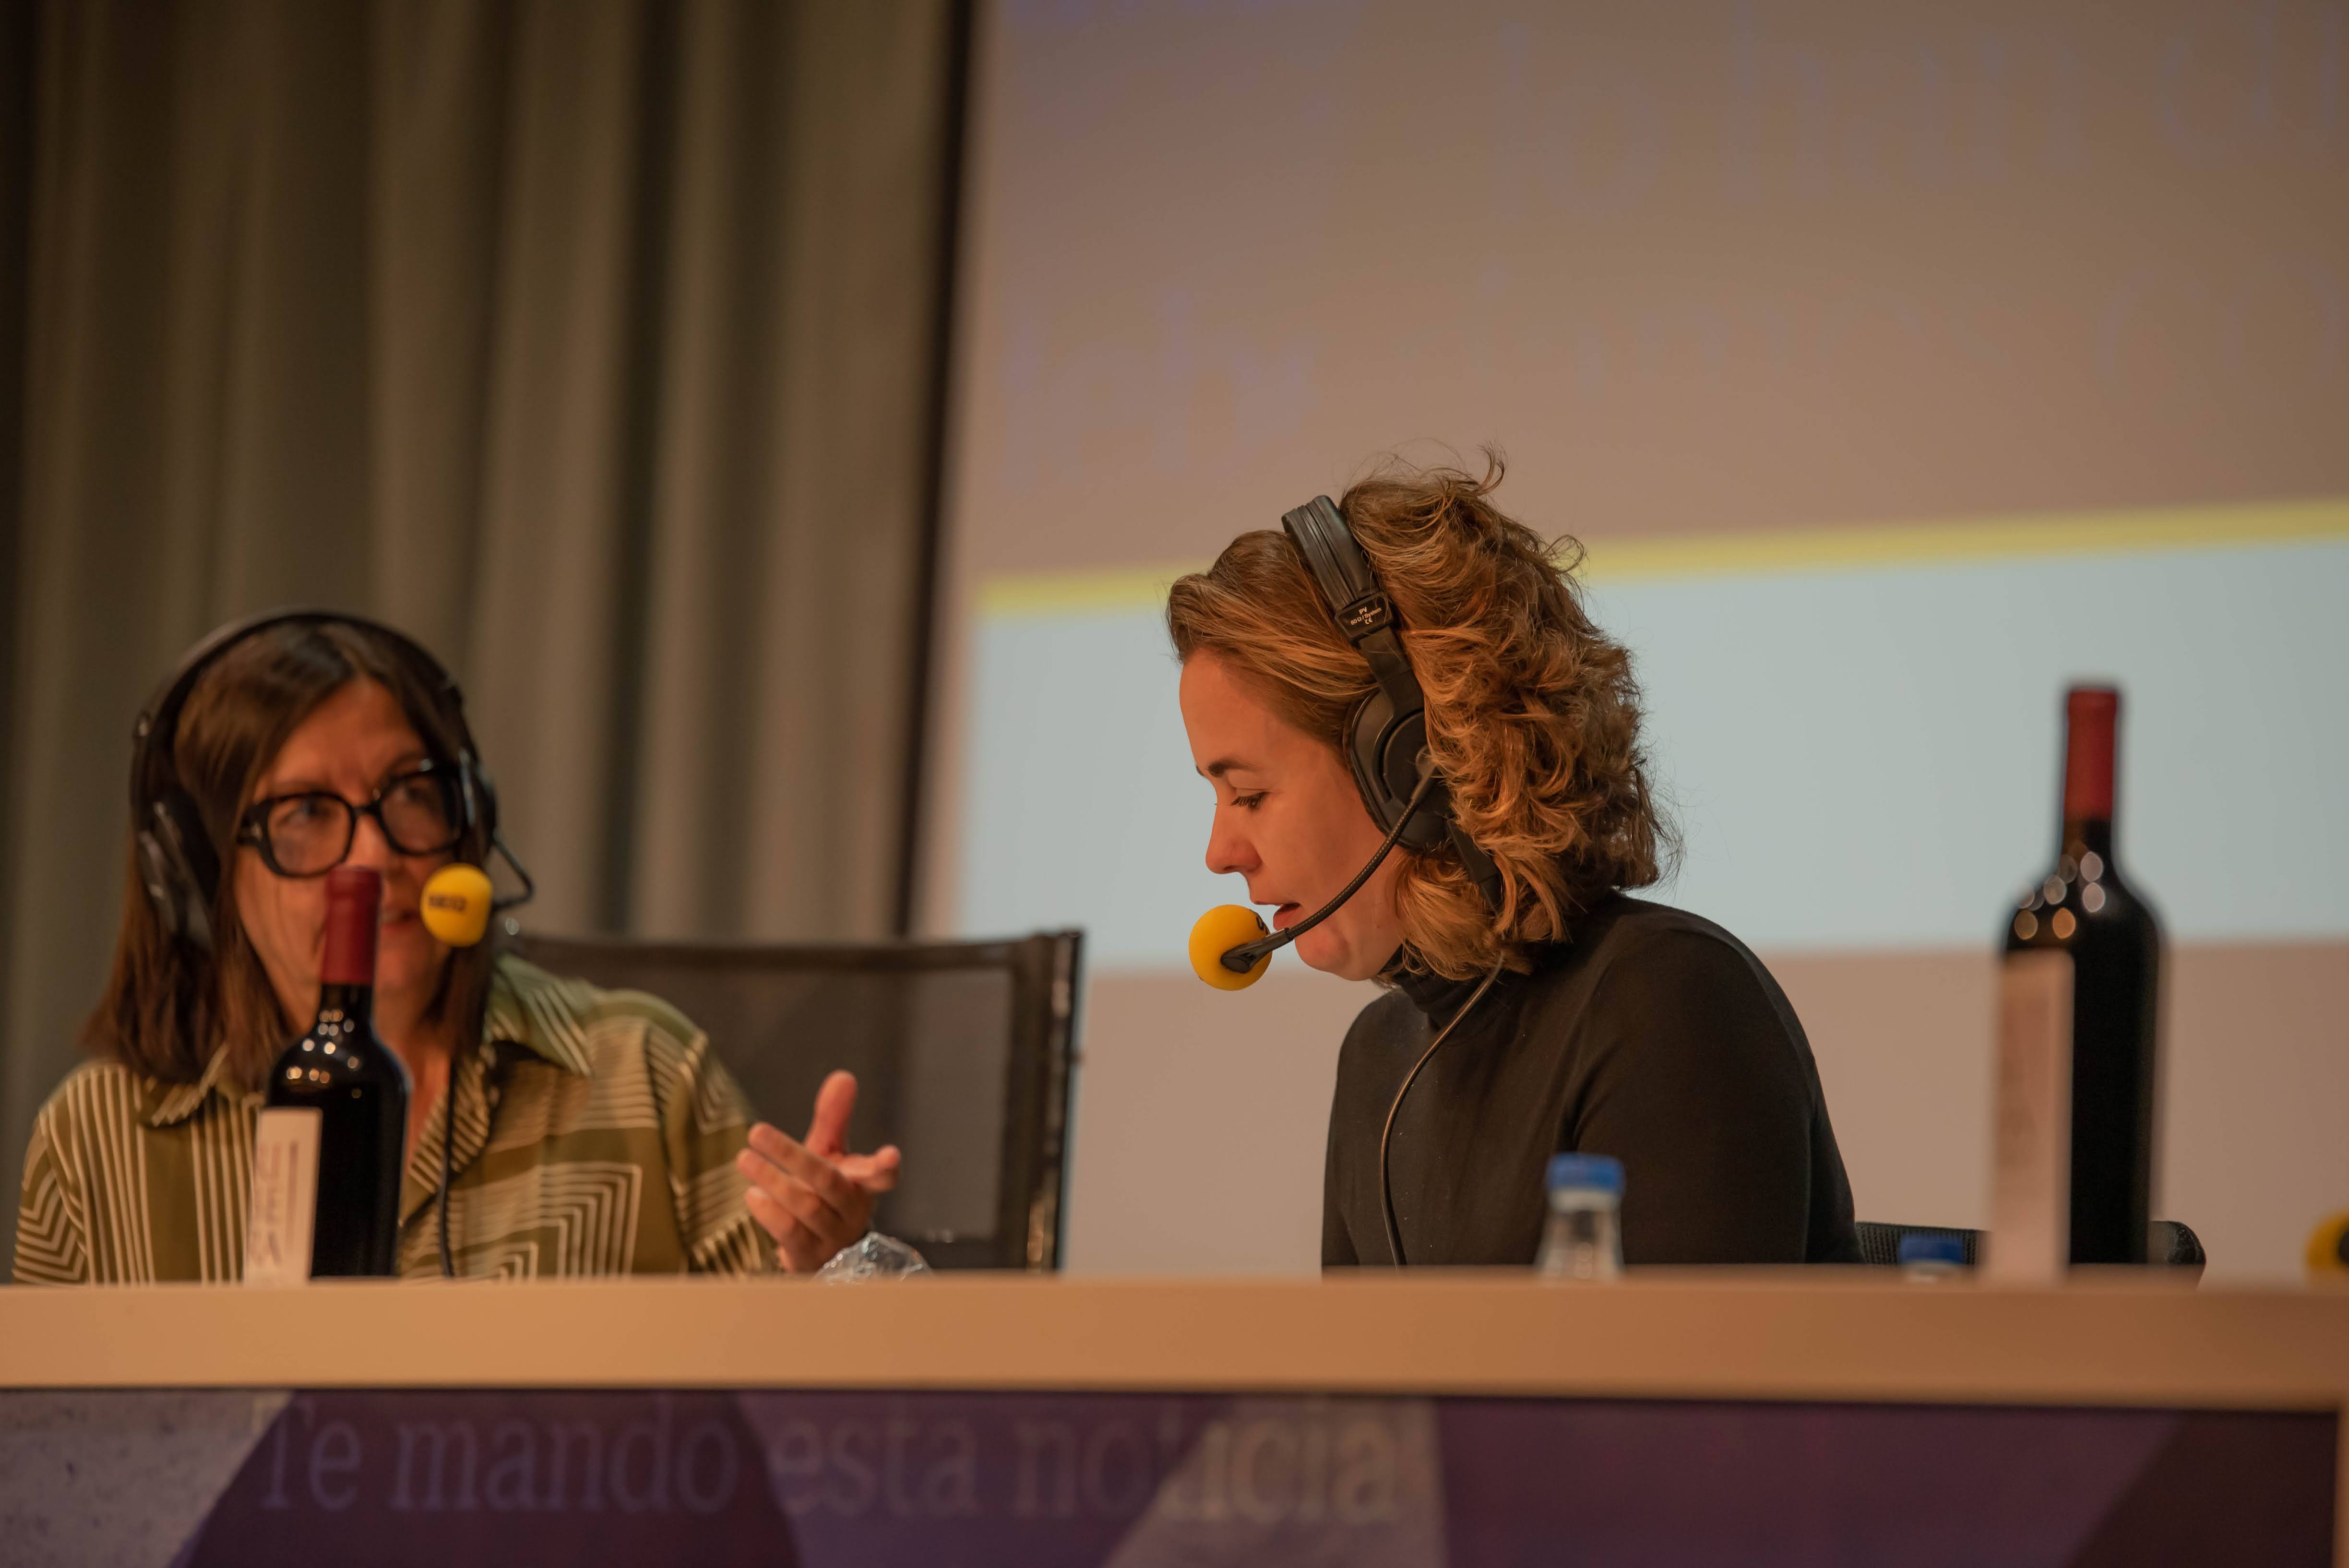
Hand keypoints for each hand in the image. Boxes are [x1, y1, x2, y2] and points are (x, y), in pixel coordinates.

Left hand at [737, 1070, 902, 1271]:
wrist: (815, 1248)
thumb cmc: (824, 1192)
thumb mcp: (830, 1153)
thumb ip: (834, 1118)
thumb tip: (843, 1076)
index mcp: (864, 1184)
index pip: (883, 1177)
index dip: (886, 1167)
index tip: (891, 1155)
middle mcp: (852, 1211)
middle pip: (828, 1182)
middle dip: (792, 1155)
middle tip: (756, 1131)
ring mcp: (832, 1237)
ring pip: (806, 1207)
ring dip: (773, 1181)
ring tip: (744, 1159)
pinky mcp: (809, 1257)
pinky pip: (790, 1234)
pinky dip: (770, 1213)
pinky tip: (752, 1194)